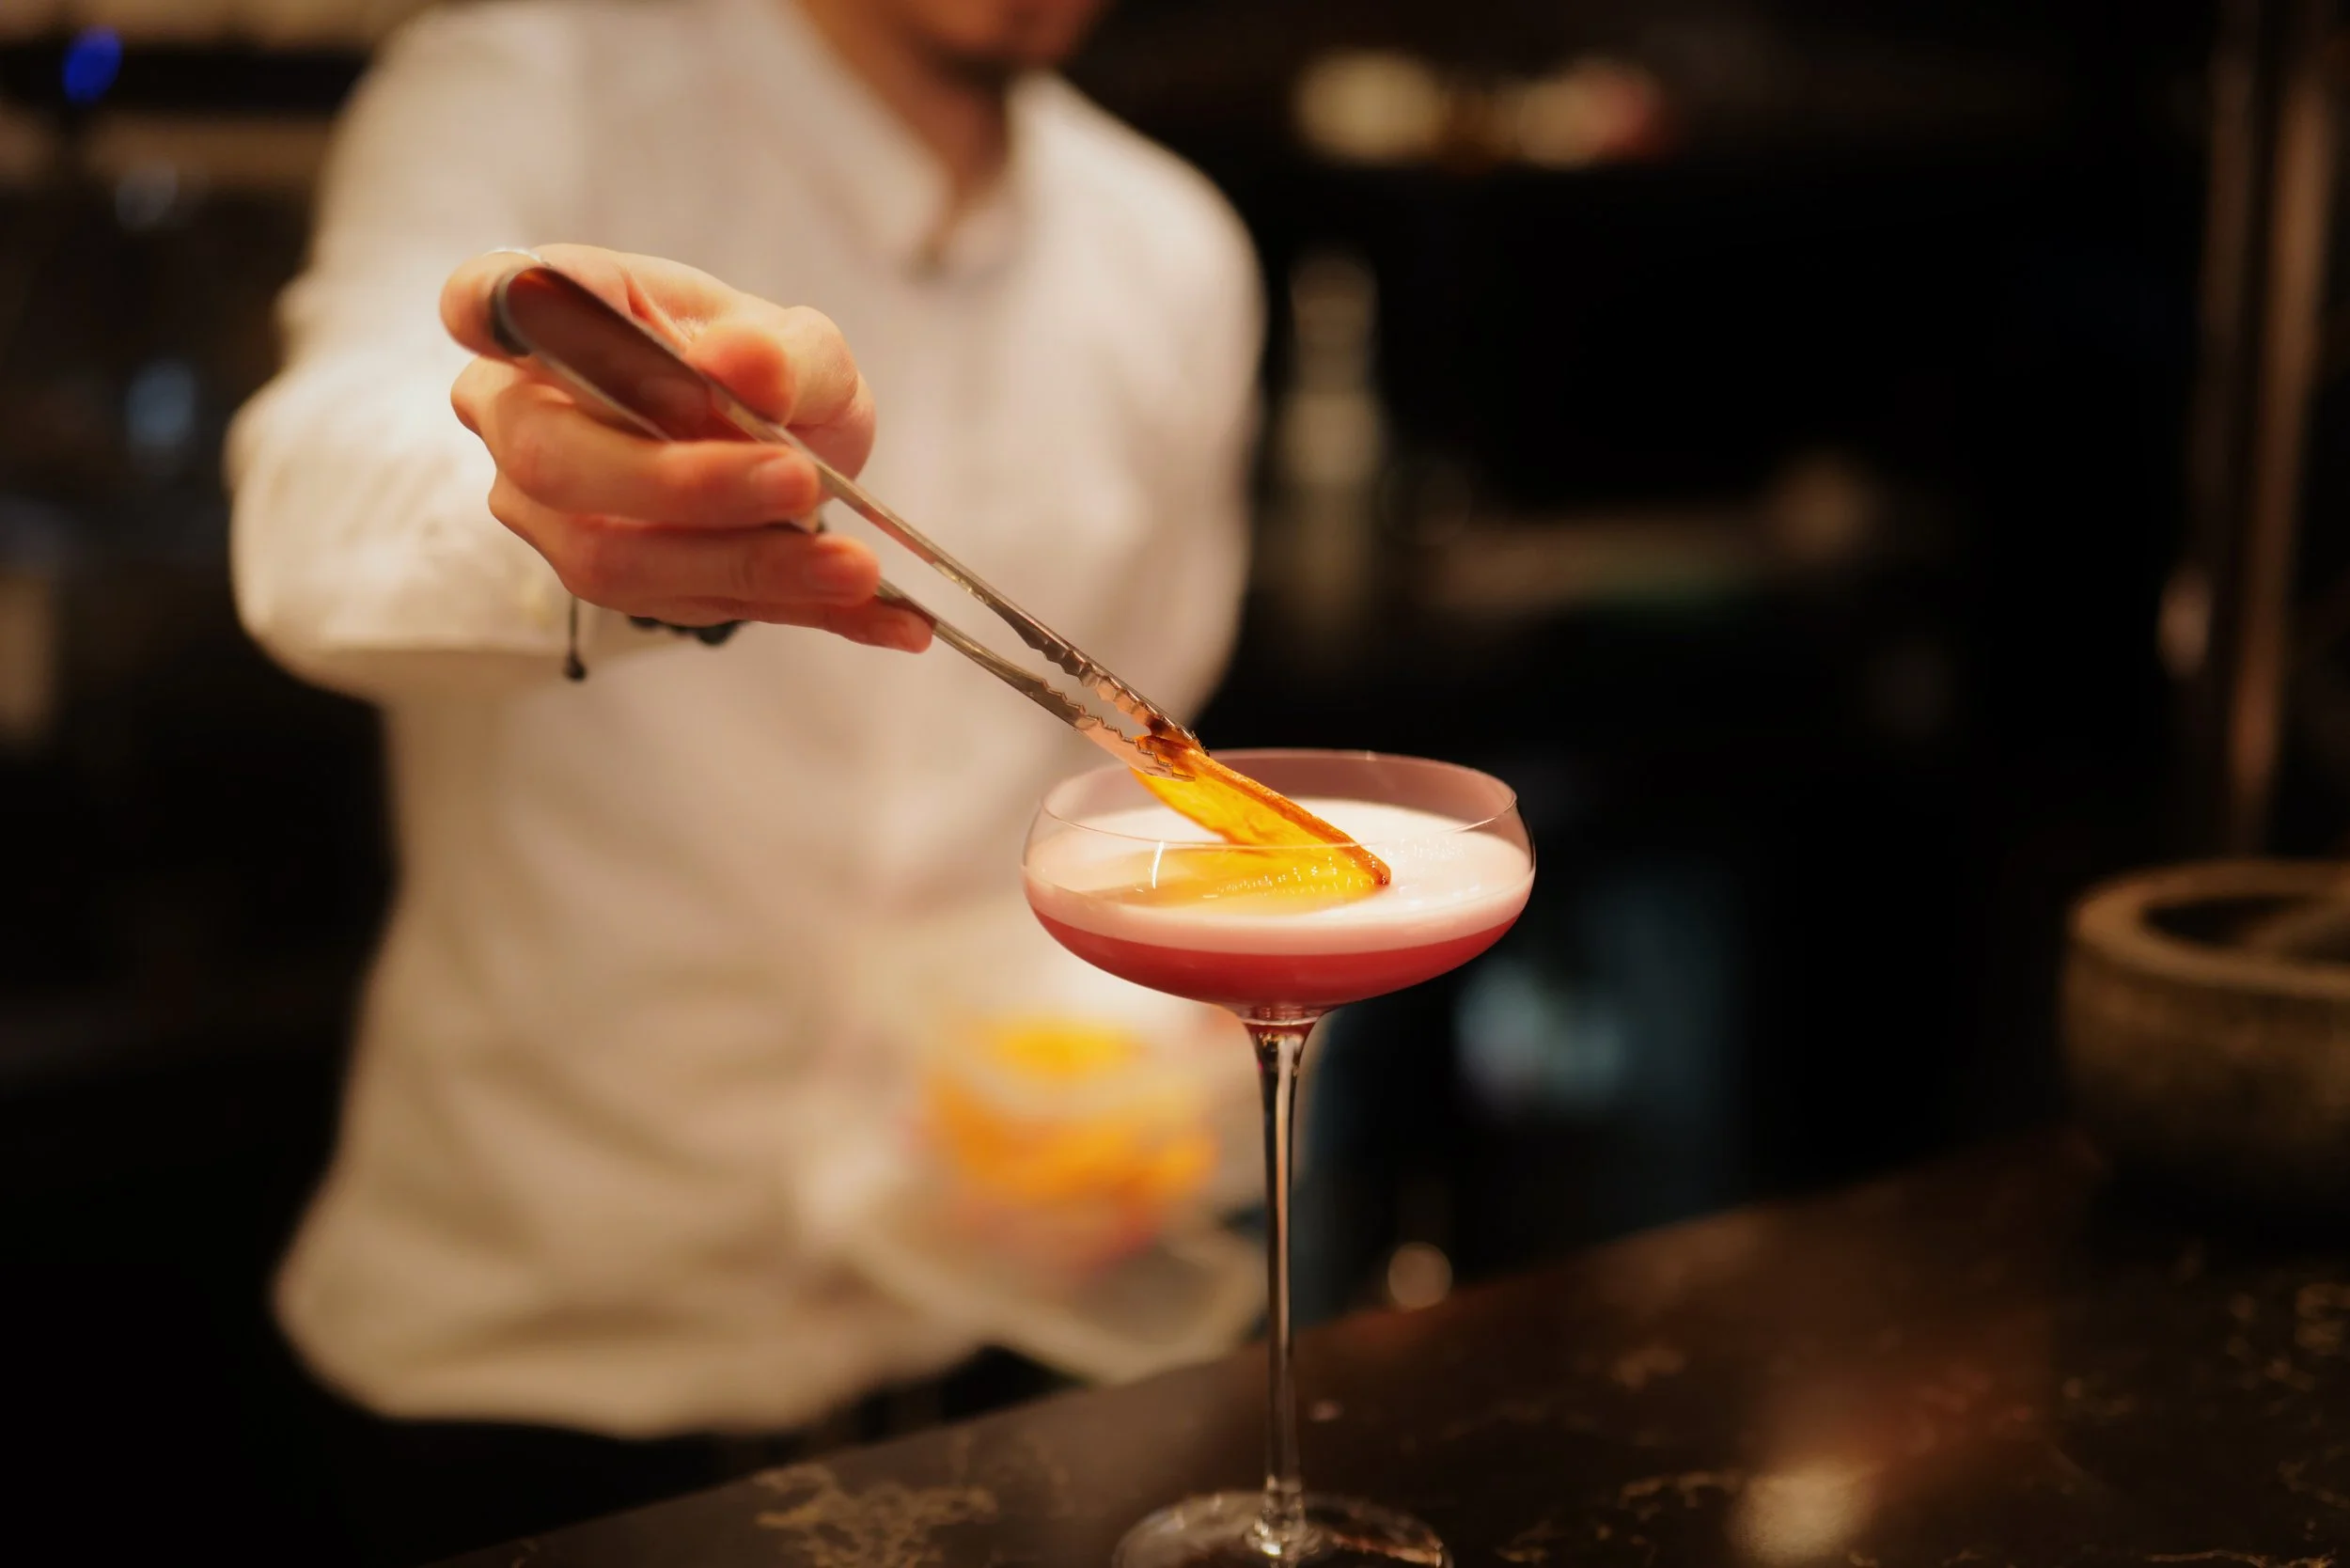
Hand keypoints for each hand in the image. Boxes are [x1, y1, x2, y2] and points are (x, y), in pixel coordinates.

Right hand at [443, 243, 929, 650]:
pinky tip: (890, 623)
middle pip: (556, 462)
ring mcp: (556, 514)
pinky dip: (803, 614)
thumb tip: (744, 365)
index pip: (484, 301)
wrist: (793, 450)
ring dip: (749, 566)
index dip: (491, 309)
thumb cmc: (770, 374)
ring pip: (617, 558)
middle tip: (796, 481)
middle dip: (683, 483)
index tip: (522, 307)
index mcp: (557, 319)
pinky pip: (699, 607)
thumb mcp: (802, 345)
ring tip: (856, 569)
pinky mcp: (618, 583)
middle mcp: (527, 418)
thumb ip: (783, 353)